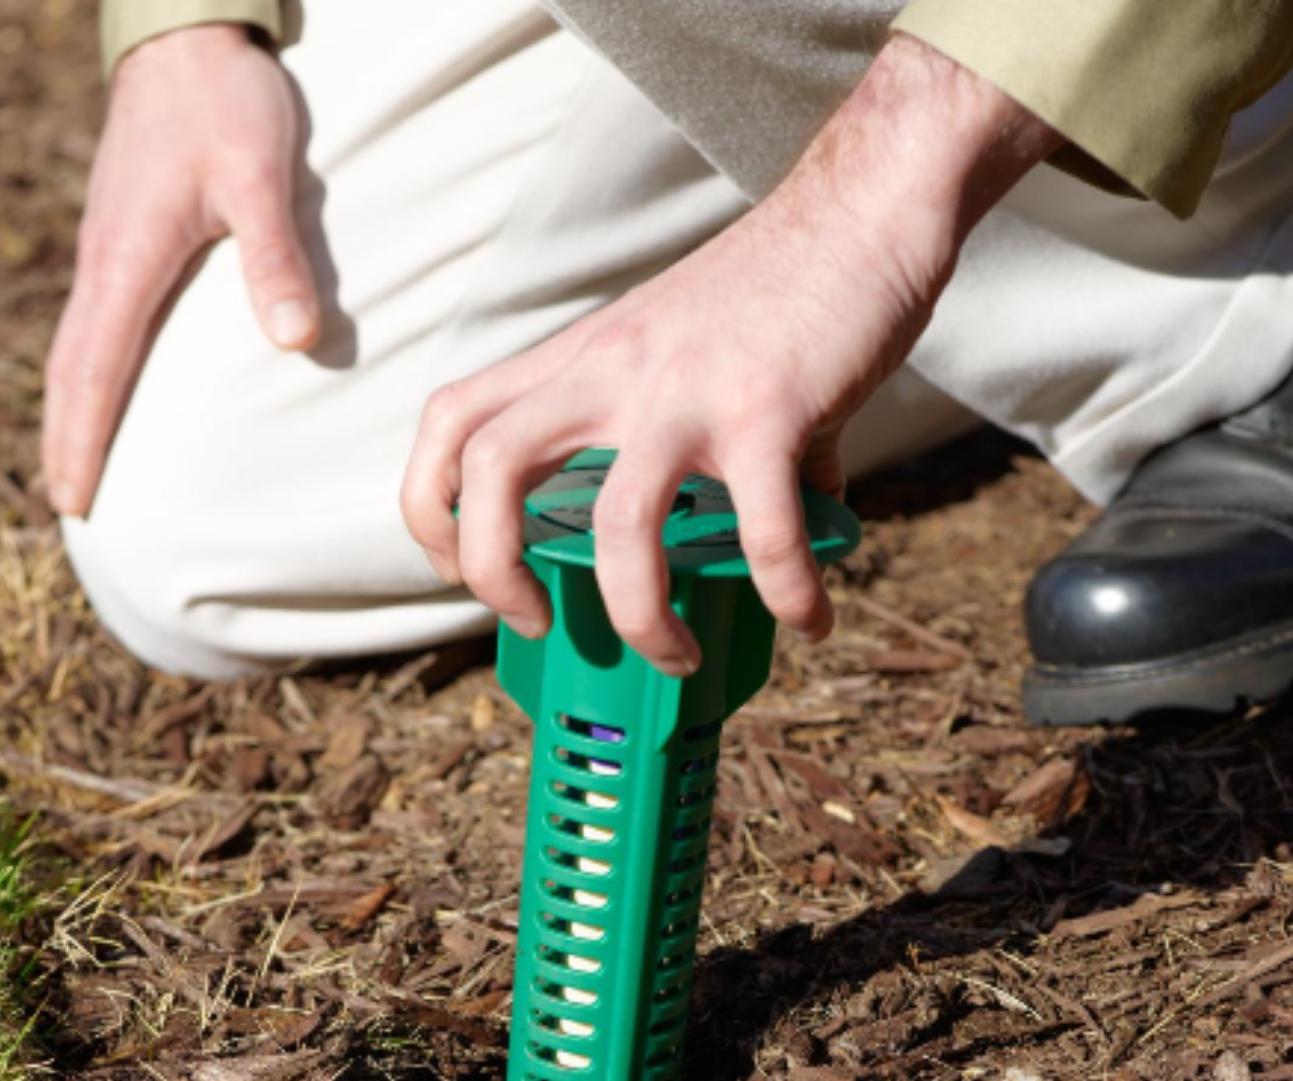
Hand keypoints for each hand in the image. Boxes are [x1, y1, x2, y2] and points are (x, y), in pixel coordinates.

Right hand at [43, 24, 318, 516]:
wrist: (189, 33)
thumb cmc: (227, 100)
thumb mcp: (261, 174)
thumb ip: (277, 257)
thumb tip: (294, 341)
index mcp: (128, 260)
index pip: (96, 371)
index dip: (83, 438)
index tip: (74, 497)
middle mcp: (105, 261)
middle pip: (72, 370)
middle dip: (66, 439)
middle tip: (69, 504)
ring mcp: (109, 248)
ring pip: (78, 347)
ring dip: (74, 409)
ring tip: (80, 463)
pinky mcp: (125, 236)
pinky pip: (98, 321)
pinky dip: (92, 370)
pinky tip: (111, 390)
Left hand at [401, 36, 1057, 676]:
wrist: (863, 211)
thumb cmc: (782, 286)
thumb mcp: (693, 351)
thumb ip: (701, 441)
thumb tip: (772, 528)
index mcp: (585, 356)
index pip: (456, 417)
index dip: (429, 503)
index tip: (458, 568)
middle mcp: (615, 369)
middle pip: (493, 467)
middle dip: (492, 571)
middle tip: (536, 622)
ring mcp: (686, 390)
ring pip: (619, 523)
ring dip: (637, 614)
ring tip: (677, 657)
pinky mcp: (769, 409)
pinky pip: (764, 529)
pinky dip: (786, 593)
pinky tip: (811, 618)